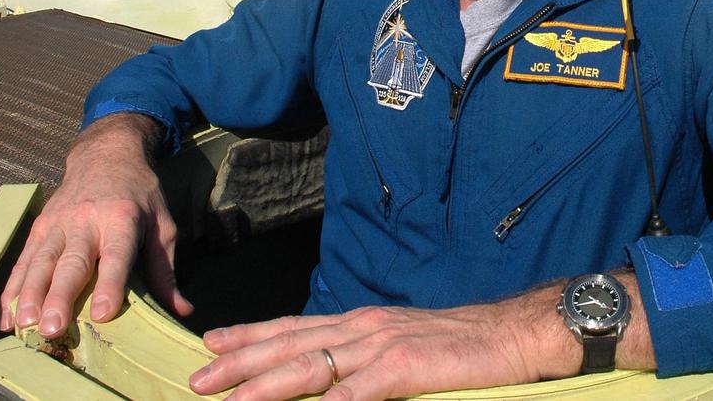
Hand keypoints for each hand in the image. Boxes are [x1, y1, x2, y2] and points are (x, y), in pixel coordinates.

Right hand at [0, 112, 192, 336]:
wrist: (105, 156)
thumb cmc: (139, 195)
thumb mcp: (162, 224)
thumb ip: (166, 269)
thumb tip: (182, 310)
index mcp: (122, 218)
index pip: (116, 255)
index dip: (110, 284)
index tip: (103, 313)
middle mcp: (86, 221)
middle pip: (72, 262)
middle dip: (59, 296)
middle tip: (52, 328)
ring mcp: (57, 224)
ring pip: (40, 262)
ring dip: (30, 295)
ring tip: (24, 325)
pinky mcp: (39, 228)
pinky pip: (23, 262)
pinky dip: (12, 290)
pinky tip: (7, 318)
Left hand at [188, 293, 574, 400]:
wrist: (514, 332)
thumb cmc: (461, 344)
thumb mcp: (403, 345)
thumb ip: (363, 359)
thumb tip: (328, 382)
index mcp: (363, 323)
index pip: (295, 328)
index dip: (251, 337)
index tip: (212, 345)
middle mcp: (366, 328)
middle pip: (292, 345)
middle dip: (242, 363)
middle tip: (198, 379)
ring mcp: (386, 346)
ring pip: (315, 365)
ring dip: (270, 385)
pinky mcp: (412, 367)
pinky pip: (365, 389)